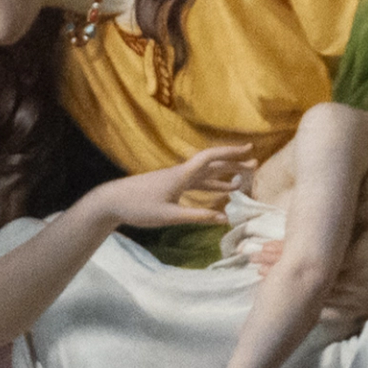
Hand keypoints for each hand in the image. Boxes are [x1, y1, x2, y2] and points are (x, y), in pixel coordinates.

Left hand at [84, 143, 250, 230]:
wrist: (112, 201)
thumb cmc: (139, 207)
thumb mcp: (169, 216)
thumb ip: (197, 217)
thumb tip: (225, 218)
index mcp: (181, 176)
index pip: (210, 158)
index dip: (230, 152)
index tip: (249, 149)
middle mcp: (181, 173)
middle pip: (212, 164)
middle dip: (233, 164)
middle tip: (254, 166)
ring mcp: (176, 179)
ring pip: (205, 174)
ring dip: (224, 175)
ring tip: (242, 180)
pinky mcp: (171, 186)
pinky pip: (197, 183)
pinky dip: (211, 186)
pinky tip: (220, 193)